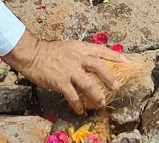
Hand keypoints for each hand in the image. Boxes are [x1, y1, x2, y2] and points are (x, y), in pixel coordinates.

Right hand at [5, 35, 127, 112]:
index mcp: (79, 48)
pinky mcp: (61, 82)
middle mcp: (77, 57)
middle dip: (110, 77)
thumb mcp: (68, 47)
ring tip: (101, 103)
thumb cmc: (49, 51)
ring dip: (97, 96)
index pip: (100, 50)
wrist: (32, 55)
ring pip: (89, 85)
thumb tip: (92, 63)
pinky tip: (80, 111)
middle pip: (99, 67)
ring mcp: (69, 70)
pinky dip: (78, 105)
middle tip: (116, 87)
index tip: (125, 60)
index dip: (114, 55)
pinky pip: (73, 96)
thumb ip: (80, 54)